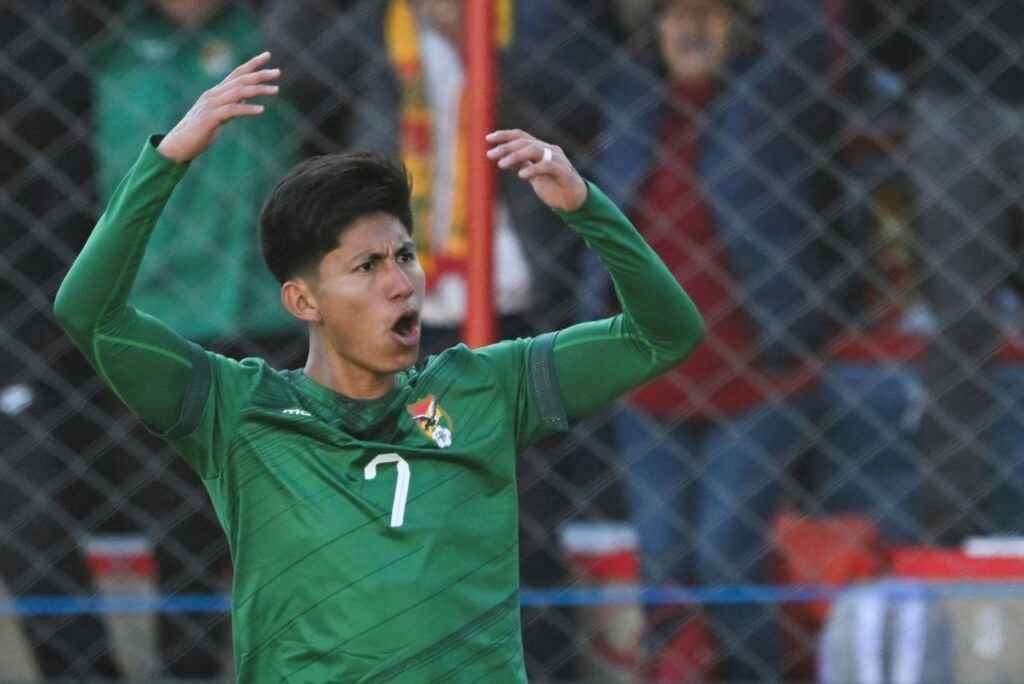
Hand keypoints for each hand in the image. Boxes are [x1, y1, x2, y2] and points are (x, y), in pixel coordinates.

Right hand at [156, 52, 279, 162]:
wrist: (178, 145)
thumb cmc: (199, 132)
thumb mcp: (218, 115)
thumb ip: (231, 105)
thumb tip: (245, 99)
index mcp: (216, 93)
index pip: (236, 73)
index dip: (252, 64)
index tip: (267, 55)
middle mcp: (213, 95)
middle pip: (240, 80)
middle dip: (259, 74)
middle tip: (278, 72)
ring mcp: (211, 106)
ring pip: (238, 92)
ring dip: (258, 90)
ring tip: (275, 90)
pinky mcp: (210, 119)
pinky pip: (232, 111)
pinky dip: (247, 109)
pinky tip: (261, 110)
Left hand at [485, 129, 587, 211]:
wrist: (575, 202)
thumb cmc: (554, 187)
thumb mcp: (534, 176)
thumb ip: (522, 165)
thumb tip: (503, 159)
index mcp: (543, 149)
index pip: (522, 136)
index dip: (505, 135)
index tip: (488, 138)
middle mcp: (551, 151)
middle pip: (526, 142)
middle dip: (506, 148)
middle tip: (490, 155)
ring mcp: (559, 160)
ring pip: (535, 150)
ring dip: (516, 156)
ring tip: (502, 164)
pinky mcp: (564, 173)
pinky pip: (547, 167)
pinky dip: (533, 169)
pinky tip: (521, 175)